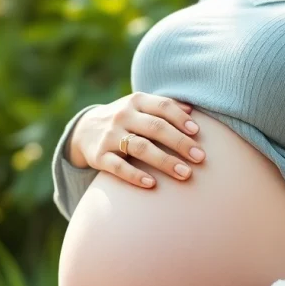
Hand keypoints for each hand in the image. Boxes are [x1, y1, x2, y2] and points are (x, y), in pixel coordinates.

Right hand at [70, 92, 205, 186]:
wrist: (84, 130)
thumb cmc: (125, 119)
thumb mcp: (140, 106)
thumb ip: (164, 106)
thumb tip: (192, 110)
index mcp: (136, 101)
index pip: (163, 106)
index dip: (181, 119)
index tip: (198, 133)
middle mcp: (123, 116)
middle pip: (155, 128)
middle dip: (180, 143)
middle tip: (200, 157)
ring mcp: (110, 136)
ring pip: (140, 147)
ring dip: (165, 161)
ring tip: (185, 173)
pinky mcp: (99, 156)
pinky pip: (118, 167)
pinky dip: (135, 175)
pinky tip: (152, 184)